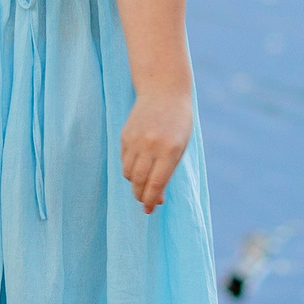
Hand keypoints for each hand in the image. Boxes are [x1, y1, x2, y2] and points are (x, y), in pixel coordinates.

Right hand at [120, 87, 193, 214]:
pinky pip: (124, 161)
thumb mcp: (180, 147)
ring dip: (134, 184)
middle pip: (139, 181)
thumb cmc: (177, 123)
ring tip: (141, 187)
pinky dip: (129, 170)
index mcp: (170, 149)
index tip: (149, 211)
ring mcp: (136, 139)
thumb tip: (158, 199)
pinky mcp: (125, 135)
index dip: (151, 200)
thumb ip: (169, 172)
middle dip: (141, 195)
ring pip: (128, 173)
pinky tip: (137, 169)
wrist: (163, 91)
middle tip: (145, 203)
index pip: (156, 183)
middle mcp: (151, 145)